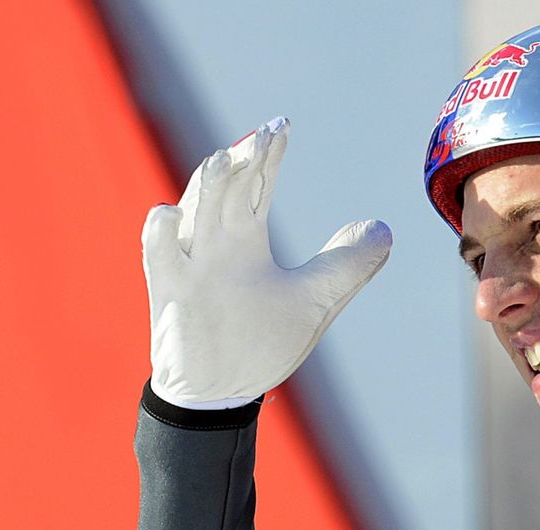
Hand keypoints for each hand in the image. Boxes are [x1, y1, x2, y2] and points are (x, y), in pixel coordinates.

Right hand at [143, 117, 391, 406]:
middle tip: (263, 134)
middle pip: (226, 190)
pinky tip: (170, 214)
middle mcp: (215, 245)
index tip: (283, 125)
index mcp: (244, 239)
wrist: (221, 393)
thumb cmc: (259, 342)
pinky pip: (157, 258)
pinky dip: (161, 235)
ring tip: (223, 159)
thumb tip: (382, 228)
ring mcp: (189, 267)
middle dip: (242, 161)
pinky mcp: (170, 296)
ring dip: (205, 187)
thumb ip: (346, 265)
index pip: (256, 186)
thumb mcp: (315, 300)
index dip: (268, 156)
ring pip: (191, 215)